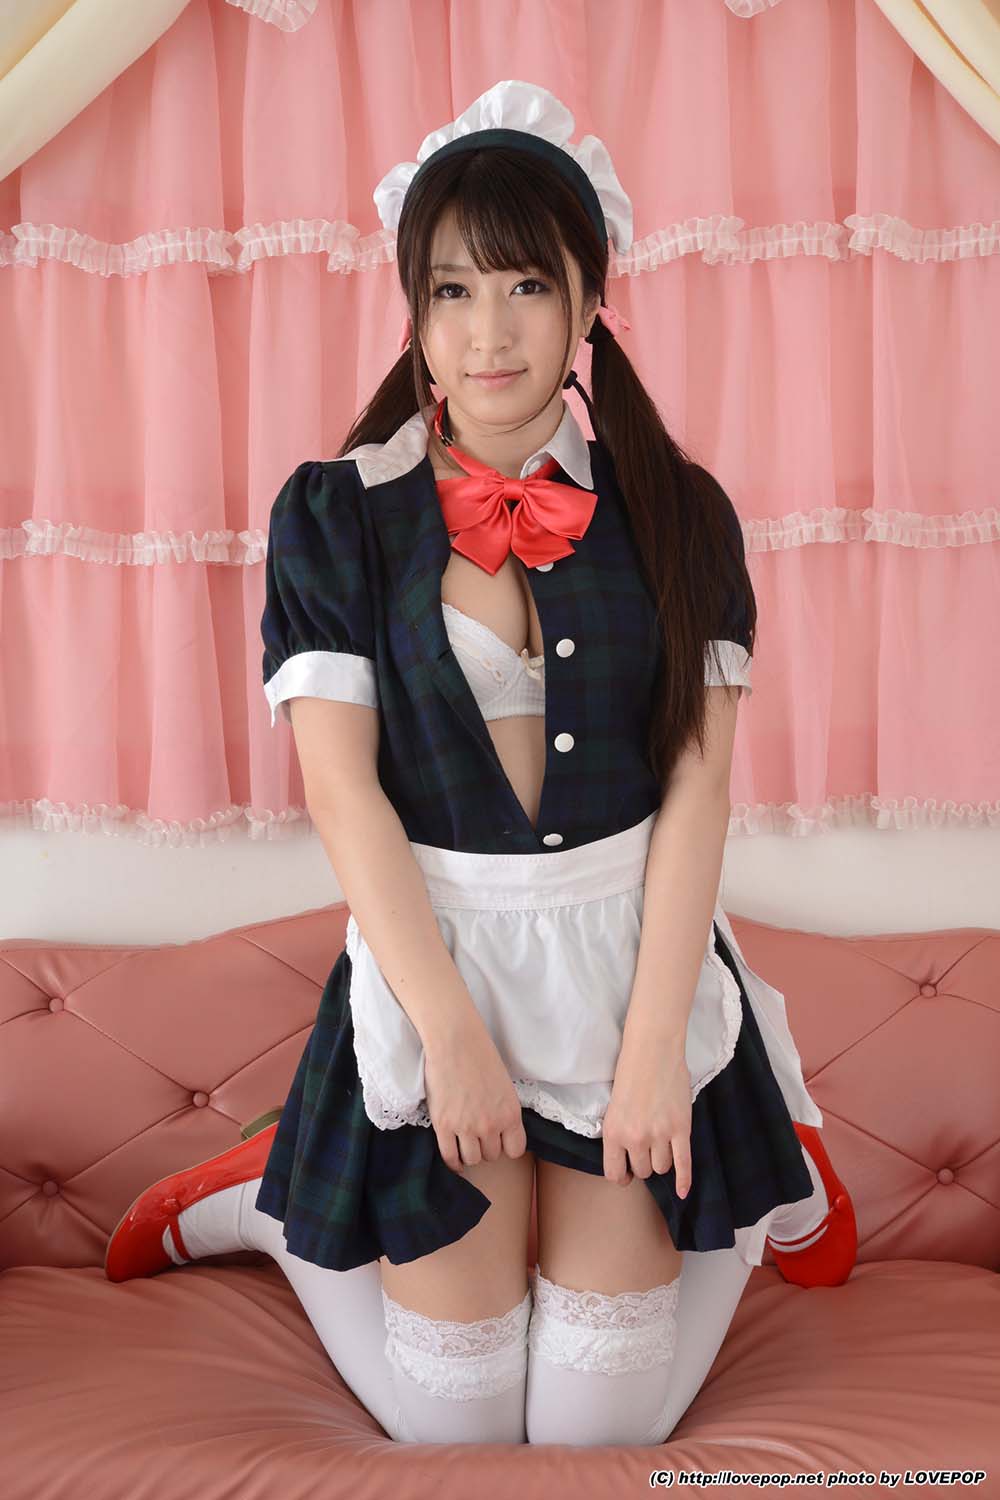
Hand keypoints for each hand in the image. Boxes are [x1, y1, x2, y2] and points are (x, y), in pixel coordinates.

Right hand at [423, 1018, 527, 1171]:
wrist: (455, 1042)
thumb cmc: (481, 1057)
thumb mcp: (505, 1086)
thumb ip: (504, 1112)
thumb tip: (500, 1131)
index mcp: (510, 1114)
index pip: (515, 1150)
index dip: (506, 1146)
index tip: (499, 1140)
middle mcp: (491, 1125)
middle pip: (492, 1155)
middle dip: (486, 1147)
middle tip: (478, 1135)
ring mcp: (466, 1127)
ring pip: (472, 1159)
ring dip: (469, 1154)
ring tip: (465, 1143)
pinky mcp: (443, 1125)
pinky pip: (449, 1156)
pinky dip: (453, 1162)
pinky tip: (454, 1157)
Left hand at [601, 1030, 692, 1194]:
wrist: (653, 1050)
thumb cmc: (631, 1072)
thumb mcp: (614, 1106)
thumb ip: (620, 1132)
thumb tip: (630, 1156)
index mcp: (613, 1132)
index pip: (614, 1173)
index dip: (622, 1177)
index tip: (627, 1174)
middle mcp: (635, 1138)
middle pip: (643, 1171)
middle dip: (645, 1163)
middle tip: (648, 1147)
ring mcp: (659, 1135)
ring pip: (662, 1168)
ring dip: (663, 1160)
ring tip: (663, 1144)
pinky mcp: (681, 1129)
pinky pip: (684, 1164)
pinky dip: (684, 1181)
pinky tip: (683, 1192)